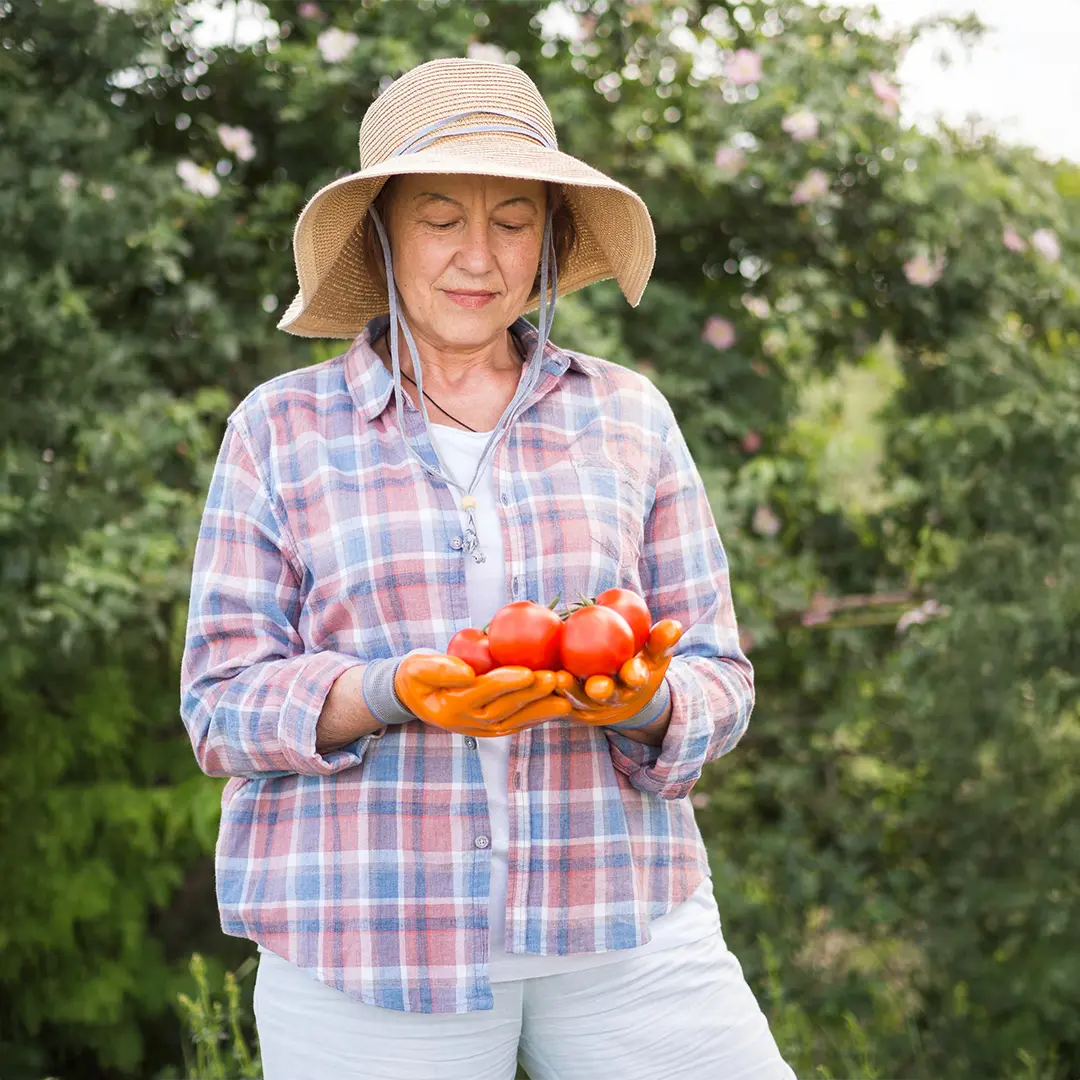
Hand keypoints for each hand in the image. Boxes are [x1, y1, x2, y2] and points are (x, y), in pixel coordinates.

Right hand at [394, 652, 570, 737]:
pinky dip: (538, 717)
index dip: (506, 682)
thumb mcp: (417, 667)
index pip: (483, 693)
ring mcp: (481, 729)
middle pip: (505, 709)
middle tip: (556, 679)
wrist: (412, 697)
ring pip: (516, 721)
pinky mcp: (491, 729)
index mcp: (451, 707)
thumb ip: (439, 669)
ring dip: (542, 710)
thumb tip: (468, 673)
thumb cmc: (416, 675)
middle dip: (532, 695)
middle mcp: (468, 723)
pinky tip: (558, 707)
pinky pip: (518, 724)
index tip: (527, 671)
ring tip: (566, 698)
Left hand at [555, 619, 682, 727]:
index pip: (637, 678)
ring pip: (578, 699)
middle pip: (607, 695)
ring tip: (557, 678)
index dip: (636, 676)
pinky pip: (555, 698)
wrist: (621, 696)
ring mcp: (590, 706)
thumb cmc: (638, 662)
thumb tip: (674, 626)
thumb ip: (662, 640)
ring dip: (569, 690)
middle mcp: (612, 698)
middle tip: (596, 685)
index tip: (633, 672)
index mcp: (634, 683)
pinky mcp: (569, 709)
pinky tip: (534, 677)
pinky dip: (546, 690)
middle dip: (603, 691)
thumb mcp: (654, 653)